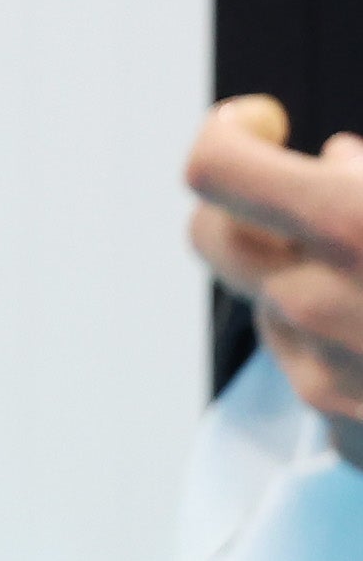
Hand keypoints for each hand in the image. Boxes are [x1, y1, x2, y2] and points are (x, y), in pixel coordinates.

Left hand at [188, 94, 362, 461]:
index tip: (260, 122)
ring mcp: (330, 383)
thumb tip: (336, 159)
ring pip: (271, 307)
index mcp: (356, 228)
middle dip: (246, 205)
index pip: (214, 167)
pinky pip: (316, 374)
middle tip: (307, 188)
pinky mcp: (353, 438)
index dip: (229, 133)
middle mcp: (322, 309)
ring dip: (305, 280)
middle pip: (212, 236)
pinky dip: (344, 349)